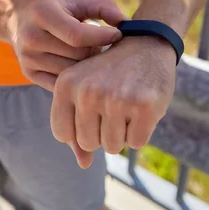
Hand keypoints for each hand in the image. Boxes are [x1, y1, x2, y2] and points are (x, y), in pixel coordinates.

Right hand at [7, 0, 127, 90]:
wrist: (16, 19)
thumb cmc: (55, 9)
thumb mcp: (75, 1)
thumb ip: (103, 7)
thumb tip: (125, 23)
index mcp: (43, 14)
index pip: (77, 35)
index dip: (102, 37)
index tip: (118, 34)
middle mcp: (32, 37)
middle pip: (77, 55)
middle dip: (95, 50)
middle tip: (101, 44)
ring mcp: (29, 58)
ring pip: (71, 71)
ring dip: (87, 65)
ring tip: (88, 52)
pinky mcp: (29, 73)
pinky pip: (62, 83)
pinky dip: (75, 77)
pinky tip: (79, 65)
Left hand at [50, 36, 176, 167]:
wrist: (145, 44)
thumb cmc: (110, 72)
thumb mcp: (84, 90)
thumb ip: (77, 127)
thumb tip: (83, 165)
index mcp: (66, 85)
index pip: (63, 134)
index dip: (79, 128)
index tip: (91, 109)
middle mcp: (88, 92)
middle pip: (89, 143)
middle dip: (102, 131)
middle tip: (112, 105)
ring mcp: (116, 99)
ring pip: (113, 146)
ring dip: (122, 132)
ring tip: (127, 104)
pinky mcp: (144, 106)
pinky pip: (136, 142)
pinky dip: (141, 130)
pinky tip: (141, 105)